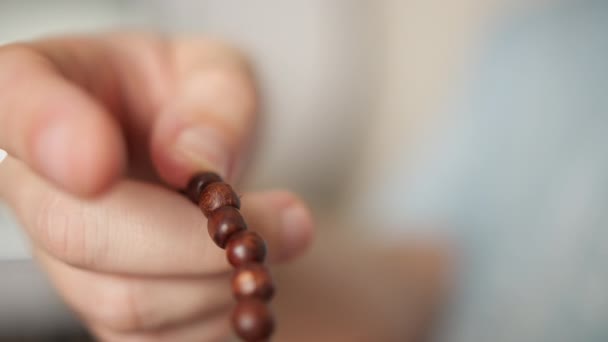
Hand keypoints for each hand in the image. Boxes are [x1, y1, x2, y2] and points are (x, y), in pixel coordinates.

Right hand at [0, 33, 313, 340]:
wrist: (193, 156)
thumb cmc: (194, 102)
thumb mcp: (219, 74)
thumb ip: (213, 103)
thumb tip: (191, 162)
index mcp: (49, 89)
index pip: (14, 100)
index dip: (47, 133)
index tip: (99, 163)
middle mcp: (41, 180)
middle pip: (76, 231)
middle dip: (188, 240)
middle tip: (283, 220)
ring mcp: (64, 254)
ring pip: (121, 300)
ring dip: (216, 280)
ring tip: (275, 238)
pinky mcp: (101, 306)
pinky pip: (154, 341)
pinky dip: (217, 316)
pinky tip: (240, 274)